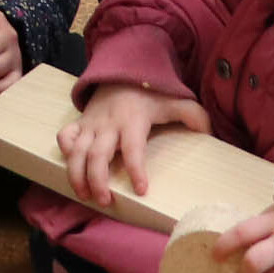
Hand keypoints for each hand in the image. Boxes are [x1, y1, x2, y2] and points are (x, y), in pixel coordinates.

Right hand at [60, 81, 209, 212]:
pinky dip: (64, 151)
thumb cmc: (149, 93)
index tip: (142, 189)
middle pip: (97, 155)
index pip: (133, 149)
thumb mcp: (172, 100)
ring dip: (77, 174)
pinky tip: (71, 167)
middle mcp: (108, 124)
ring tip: (85, 195)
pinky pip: (65, 136)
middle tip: (105, 201)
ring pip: (77, 151)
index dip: (136, 169)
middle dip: (98, 180)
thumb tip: (209, 133)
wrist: (121, 71)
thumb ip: (192, 115)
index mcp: (132, 121)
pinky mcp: (80, 122)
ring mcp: (91, 124)